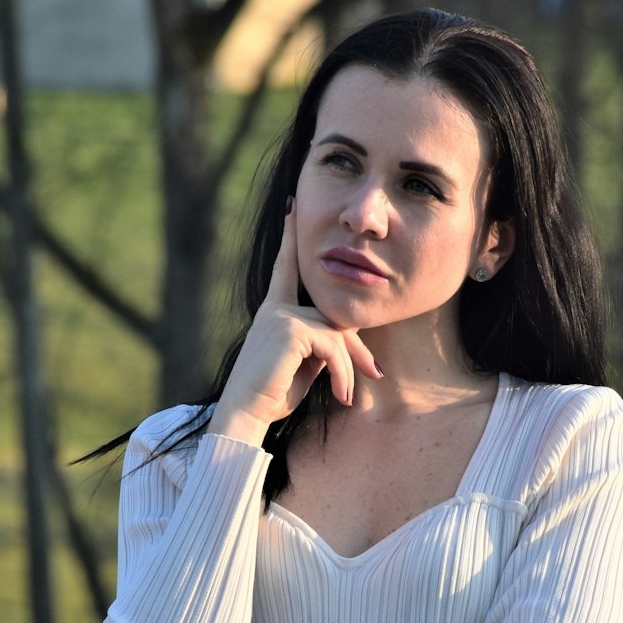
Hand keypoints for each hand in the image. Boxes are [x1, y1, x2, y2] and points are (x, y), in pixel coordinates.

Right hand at [209, 198, 382, 439]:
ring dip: (349, 369)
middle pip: (333, 317)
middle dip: (357, 349)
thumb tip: (343, 339)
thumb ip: (319, 345)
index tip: (291, 208)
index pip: (285, 268)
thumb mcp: (302, 366)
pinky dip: (343, 373)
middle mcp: (276, 308)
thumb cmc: (271, 396)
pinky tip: (341, 395)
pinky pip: (333, 346)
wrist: (246, 414)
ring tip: (347, 397)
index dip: (289, 239)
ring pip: (337, 334)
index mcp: (274, 311)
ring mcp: (281, 315)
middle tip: (376, 374)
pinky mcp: (290, 329)